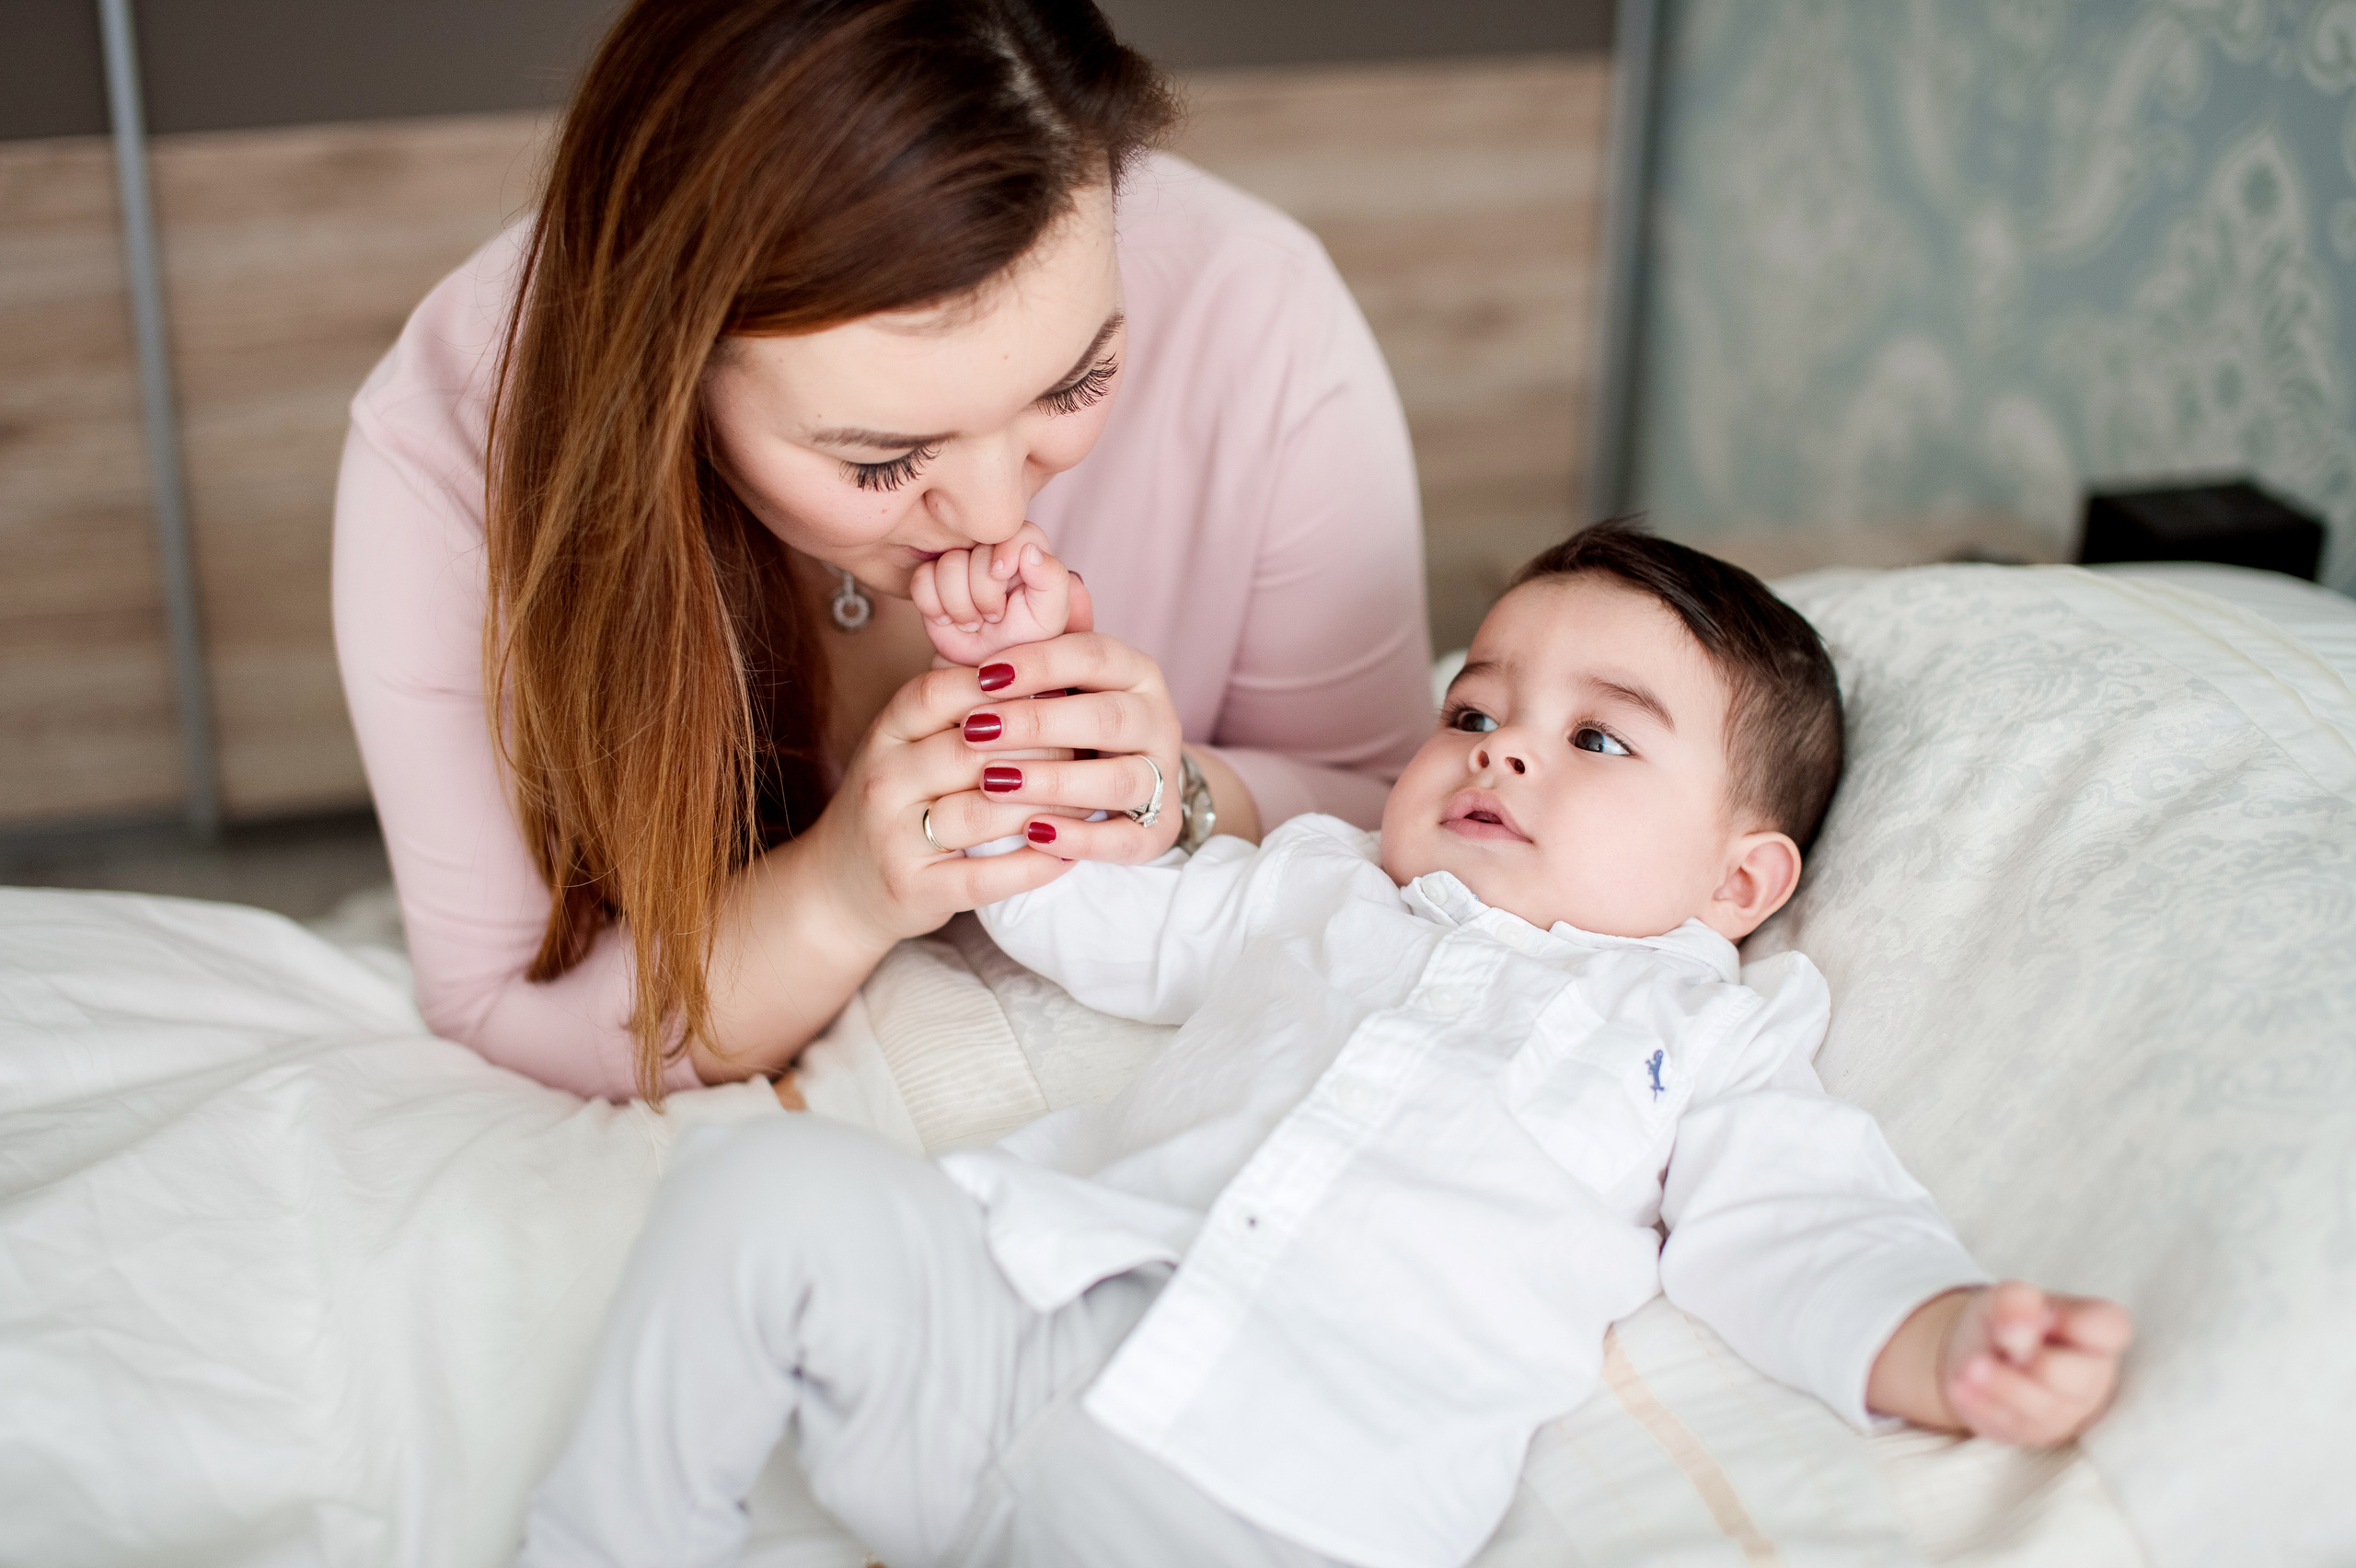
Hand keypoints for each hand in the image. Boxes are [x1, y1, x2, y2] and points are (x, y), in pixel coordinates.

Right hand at [793, 661, 1081, 948]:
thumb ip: (965, 699)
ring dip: (1045, 807)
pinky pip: (984, 876)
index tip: (1058, 687)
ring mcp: (895, 837)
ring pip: (983, 812)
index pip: (943, 691)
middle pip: (972, 750)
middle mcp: (884, 779)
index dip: (1004, 686)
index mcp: (888, 732)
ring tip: (1090, 800)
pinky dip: (1033, 866)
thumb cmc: (900, 801)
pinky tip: (1067, 853)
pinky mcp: (915, 889)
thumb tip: (1044, 634)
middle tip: (1089, 748)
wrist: (840, 888)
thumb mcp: (914, 742)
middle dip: (1040, 747)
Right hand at [911, 526, 1093, 666]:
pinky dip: (933, 607)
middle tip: (993, 616)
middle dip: (983, 593)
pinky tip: (948, 619)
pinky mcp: (930, 580)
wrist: (986, 669)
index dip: (1004, 552)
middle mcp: (989, 550)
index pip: (1014, 531)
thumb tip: (1031, 551)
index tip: (1001, 575)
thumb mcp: (1048, 616)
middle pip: (974, 550)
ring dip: (959, 604)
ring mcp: (958, 563)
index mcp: (1025, 550)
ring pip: (946, 565)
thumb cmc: (1023, 641)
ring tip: (973, 622)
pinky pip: (920, 580)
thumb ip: (1052, 580)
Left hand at [950, 631, 1187, 864]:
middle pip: (1108, 718)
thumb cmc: (1064, 716)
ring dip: (1055, 781)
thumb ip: (1037, 635)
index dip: (1038, 663)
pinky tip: (1032, 833)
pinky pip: (1128, 838)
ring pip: (1121, 779)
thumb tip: (1042, 571)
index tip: (982, 675)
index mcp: (1136, 671)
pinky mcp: (1161, 829)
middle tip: (976, 731)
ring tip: (995, 783)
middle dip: (1038, 724)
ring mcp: (1164, 776)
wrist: (1119, 785)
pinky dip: (1081, 837)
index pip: (1094, 655)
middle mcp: (1159, 720)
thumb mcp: (1051, 675)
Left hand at [1939, 1281, 2133, 1444]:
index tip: (2045, 1314)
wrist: (1981, 1351)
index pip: (2112, 1329)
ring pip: (2041, 1408)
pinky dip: (1981, 1403)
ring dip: (2003, 1386)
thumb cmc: (2009, 1318)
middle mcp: (2091, 1377)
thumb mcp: (2007, 1295)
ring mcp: (2065, 1411)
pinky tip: (1960, 1385)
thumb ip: (2017, 1301)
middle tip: (2001, 1343)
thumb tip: (2018, 1330)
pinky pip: (2009, 1424)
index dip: (2078, 1323)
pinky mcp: (2031, 1432)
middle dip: (2036, 1364)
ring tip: (1969, 1367)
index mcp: (2098, 1334)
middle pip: (2074, 1378)